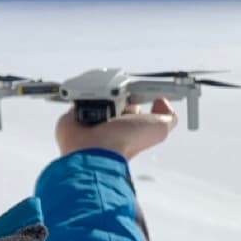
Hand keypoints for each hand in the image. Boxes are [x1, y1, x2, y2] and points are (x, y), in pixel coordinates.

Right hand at [55, 98, 178, 161]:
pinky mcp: (73, 116)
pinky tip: (86, 99)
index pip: (132, 101)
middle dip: (115, 92)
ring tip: (100, 99)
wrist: (94, 150)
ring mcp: (91, 119)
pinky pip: (76, 97)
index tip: (135, 90)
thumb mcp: (158, 129)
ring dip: (98, 92)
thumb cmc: (124, 142)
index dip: (135, 93)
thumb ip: (168, 116)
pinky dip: (80, 95)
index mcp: (127, 125)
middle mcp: (109, 122)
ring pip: (96, 94)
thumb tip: (161, 102)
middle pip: (113, 95)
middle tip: (115, 96)